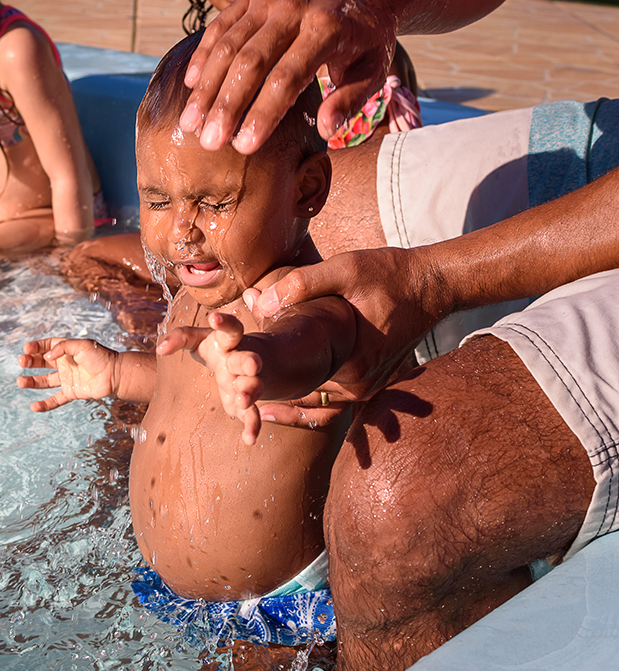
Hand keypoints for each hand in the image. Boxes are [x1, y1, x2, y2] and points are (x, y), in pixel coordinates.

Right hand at [17, 338, 119, 411]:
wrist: (115, 375)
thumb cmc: (101, 356)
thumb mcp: (82, 345)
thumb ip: (63, 347)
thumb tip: (48, 355)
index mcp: (66, 350)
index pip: (46, 346)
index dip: (35, 347)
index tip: (26, 349)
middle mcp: (64, 364)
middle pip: (42, 362)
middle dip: (30, 362)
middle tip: (21, 362)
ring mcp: (67, 379)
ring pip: (44, 381)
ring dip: (31, 382)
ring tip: (20, 382)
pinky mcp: (71, 392)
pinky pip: (55, 399)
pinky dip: (45, 404)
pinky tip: (34, 407)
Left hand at [157, 312, 264, 444]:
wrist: (247, 364)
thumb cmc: (215, 347)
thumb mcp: (198, 339)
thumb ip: (179, 338)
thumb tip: (160, 349)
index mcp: (228, 341)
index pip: (230, 328)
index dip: (224, 322)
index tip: (214, 317)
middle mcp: (240, 359)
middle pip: (246, 358)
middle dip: (248, 361)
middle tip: (252, 363)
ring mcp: (247, 381)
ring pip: (252, 386)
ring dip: (249, 392)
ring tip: (242, 400)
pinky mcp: (246, 402)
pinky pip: (252, 414)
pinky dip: (252, 426)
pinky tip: (249, 439)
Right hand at [179, 0, 396, 153]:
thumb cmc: (365, 41)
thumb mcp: (372, 72)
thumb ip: (349, 101)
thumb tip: (325, 130)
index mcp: (327, 29)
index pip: (286, 77)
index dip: (263, 113)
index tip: (244, 146)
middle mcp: (294, 9)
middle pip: (250, 63)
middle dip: (226, 106)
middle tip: (209, 142)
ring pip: (228, 46)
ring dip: (206, 87)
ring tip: (190, 123)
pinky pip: (220, 27)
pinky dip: (202, 56)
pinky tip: (189, 86)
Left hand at [254, 246, 443, 404]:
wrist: (434, 284)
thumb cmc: (391, 274)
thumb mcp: (346, 270)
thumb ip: (301, 285)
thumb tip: (258, 302)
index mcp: (354, 365)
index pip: (299, 386)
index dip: (268, 383)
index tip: (239, 388)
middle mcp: (362, 385)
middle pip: (306, 398)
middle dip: (274, 394)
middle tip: (236, 395)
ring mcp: (369, 385)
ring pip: (319, 400)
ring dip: (291, 396)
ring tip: (254, 396)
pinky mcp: (371, 379)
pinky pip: (334, 394)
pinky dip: (311, 392)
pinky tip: (285, 385)